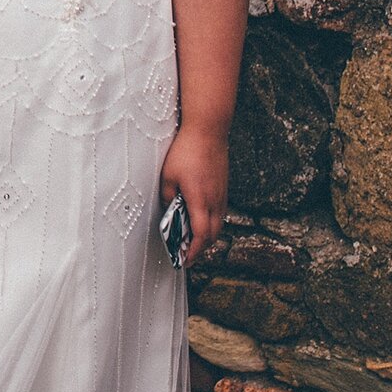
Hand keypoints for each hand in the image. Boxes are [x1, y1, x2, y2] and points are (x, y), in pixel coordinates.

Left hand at [158, 126, 229, 268]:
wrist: (208, 130)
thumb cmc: (186, 151)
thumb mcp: (167, 175)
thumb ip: (167, 196)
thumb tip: (168, 208)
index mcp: (200, 201)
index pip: (201, 236)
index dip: (194, 252)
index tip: (185, 261)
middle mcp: (215, 201)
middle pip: (213, 235)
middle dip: (201, 248)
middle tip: (187, 253)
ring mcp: (222, 194)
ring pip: (219, 224)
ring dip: (207, 235)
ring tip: (192, 238)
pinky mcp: (224, 187)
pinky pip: (220, 212)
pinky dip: (212, 222)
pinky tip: (201, 217)